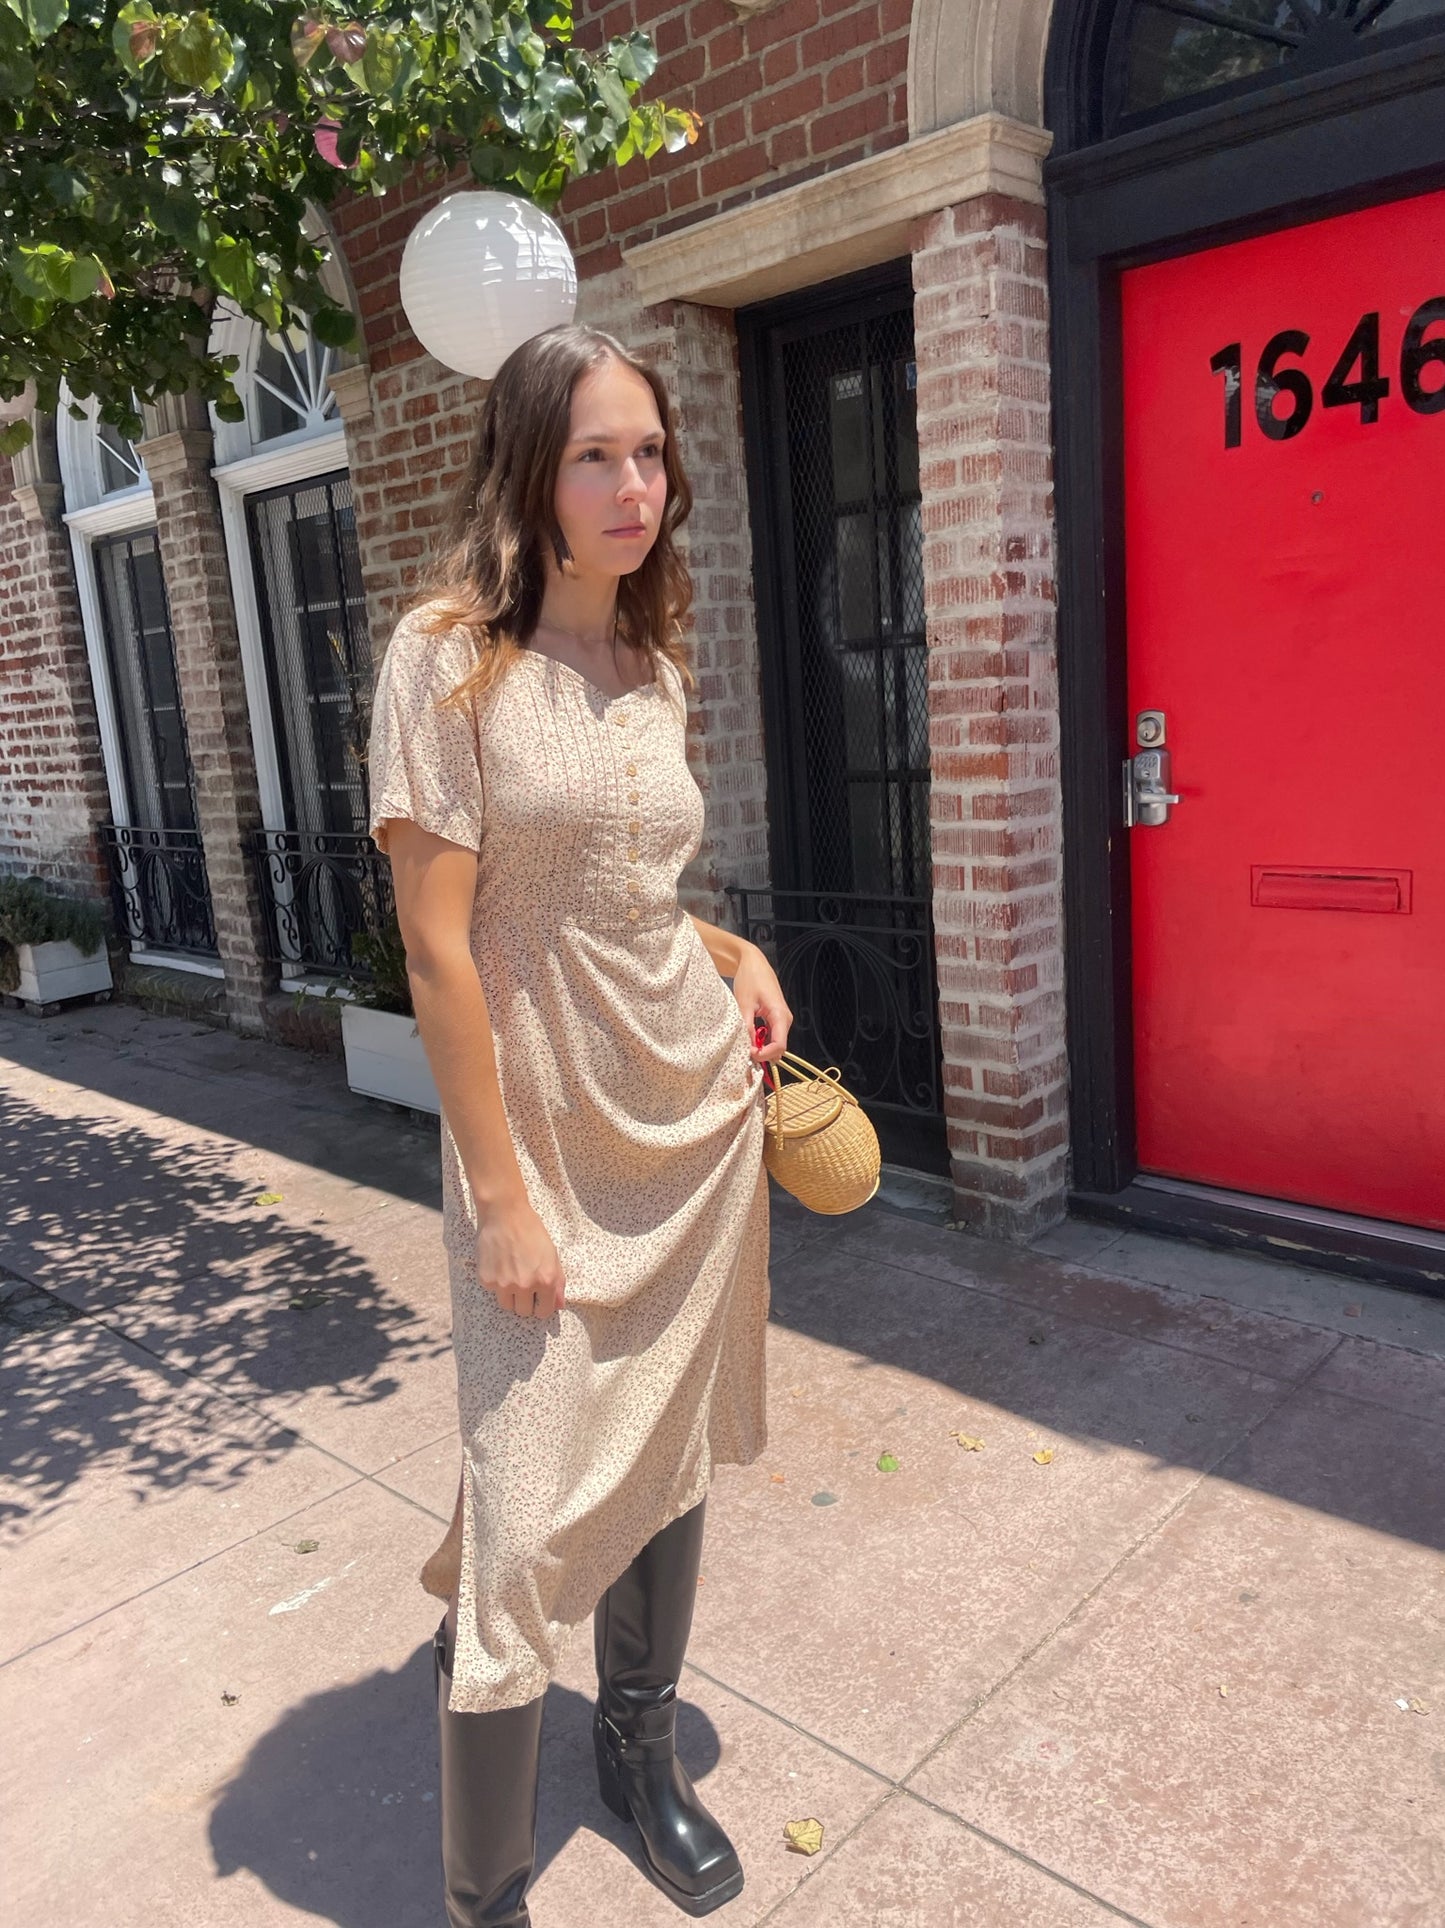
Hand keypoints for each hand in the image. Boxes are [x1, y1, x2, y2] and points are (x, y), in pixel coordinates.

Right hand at [475, 1202, 565, 1319]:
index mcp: (545, 1280)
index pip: (544, 1312)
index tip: (538, 1300)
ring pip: (507, 1306)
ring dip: (510, 1296)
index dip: (542, 1307)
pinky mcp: (487, 1280)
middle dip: (526, 1303)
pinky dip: (496, 1282)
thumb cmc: (531, 1231)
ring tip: (511, 1276)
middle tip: (524, 1286)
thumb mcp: (552, 1255)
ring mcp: (503, 1284)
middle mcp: (524, 1286)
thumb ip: (557, 1283)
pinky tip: (499, 1264)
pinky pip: (493, 1291)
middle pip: (524, 1312)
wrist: (504, 1214)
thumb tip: (560, 1305)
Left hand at [733, 942, 791, 1068]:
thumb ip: (747, 1027)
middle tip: (744, 1052)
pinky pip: (772, 1036)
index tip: (749, 1054)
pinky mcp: (775, 1018)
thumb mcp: (744, 1004)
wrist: (753, 963)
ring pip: (775, 1043)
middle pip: (779, 1048)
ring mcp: (781, 1019)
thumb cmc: (750, 979)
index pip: (779, 1045)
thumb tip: (748, 1047)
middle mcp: (785, 1019)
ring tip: (744, 1046)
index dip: (765, 1055)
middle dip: (763, 1054)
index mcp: (780, 1015)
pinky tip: (749, 1039)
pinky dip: (761, 1041)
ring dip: (762, 1048)